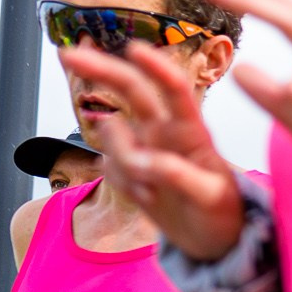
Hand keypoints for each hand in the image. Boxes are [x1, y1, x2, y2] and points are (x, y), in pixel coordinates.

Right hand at [54, 40, 247, 260]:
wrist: (214, 241)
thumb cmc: (223, 215)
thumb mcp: (212, 199)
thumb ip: (180, 176)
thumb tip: (144, 162)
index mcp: (193, 132)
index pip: (175, 92)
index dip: (156, 68)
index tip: (134, 49)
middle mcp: (165, 133)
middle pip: (132, 91)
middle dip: (102, 70)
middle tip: (68, 56)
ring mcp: (144, 149)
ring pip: (111, 138)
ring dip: (124, 164)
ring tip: (155, 193)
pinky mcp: (129, 170)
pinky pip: (107, 168)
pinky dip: (122, 185)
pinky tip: (147, 199)